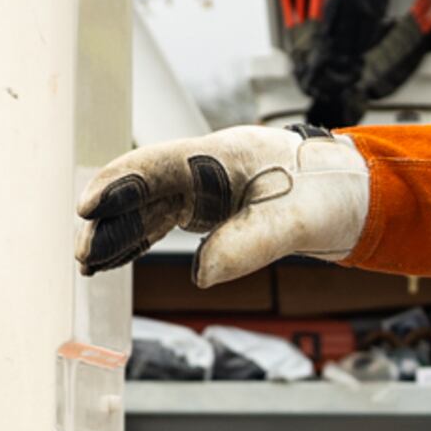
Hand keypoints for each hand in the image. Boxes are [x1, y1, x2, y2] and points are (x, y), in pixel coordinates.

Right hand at [75, 126, 369, 284]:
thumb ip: (254, 242)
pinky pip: (160, 224)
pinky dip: (136, 241)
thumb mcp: (301, 219)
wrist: (347, 192)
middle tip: (84, 253)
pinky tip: (113, 258)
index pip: (157, 164)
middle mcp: (203, 168)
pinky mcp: (205, 210)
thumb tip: (203, 275)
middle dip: (109, 218)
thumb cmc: (328, 192)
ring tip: (88, 263)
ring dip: (117, 233)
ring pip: (146, 209)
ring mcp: (202, 188)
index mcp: (221, 155)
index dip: (119, 183)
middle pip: (142, 189)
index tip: (87, 206)